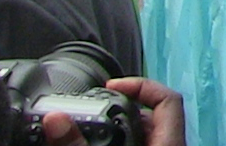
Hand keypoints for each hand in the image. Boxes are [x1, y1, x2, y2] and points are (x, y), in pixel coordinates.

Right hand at [42, 77, 185, 145]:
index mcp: (168, 144)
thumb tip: (56, 120)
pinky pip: (136, 144)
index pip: (168, 99)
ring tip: (90, 124)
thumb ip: (78, 145)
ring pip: (141, 132)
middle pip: (150, 114)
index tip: (112, 86)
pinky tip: (95, 141)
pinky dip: (116, 140)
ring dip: (115, 125)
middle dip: (120, 107)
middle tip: (92, 108)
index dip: (141, 85)